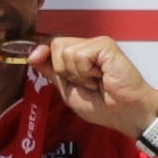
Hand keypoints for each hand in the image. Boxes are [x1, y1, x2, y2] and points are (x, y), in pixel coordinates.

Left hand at [34, 36, 157, 137]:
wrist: (125, 113)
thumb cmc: (103, 106)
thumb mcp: (68, 90)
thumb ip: (52, 71)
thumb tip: (33, 55)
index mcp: (79, 56)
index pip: (53, 45)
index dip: (42, 52)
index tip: (32, 59)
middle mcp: (88, 47)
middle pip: (56, 45)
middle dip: (64, 71)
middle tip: (85, 83)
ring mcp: (97, 44)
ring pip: (65, 51)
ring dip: (77, 74)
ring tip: (95, 81)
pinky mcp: (105, 46)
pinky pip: (79, 54)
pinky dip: (85, 72)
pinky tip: (100, 77)